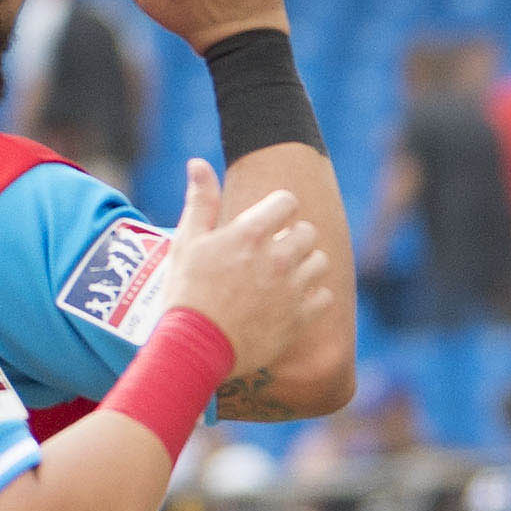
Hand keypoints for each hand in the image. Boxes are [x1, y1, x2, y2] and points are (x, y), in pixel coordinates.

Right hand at [154, 156, 338, 384]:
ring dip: (306, 264)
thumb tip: (198, 162)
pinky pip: (325, 296)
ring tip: (284, 275)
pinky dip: (313, 297)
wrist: (194, 347)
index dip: (278, 209)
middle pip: (307, 231)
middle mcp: (277, 258)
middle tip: (272, 251)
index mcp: (249, 234)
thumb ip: (199, 201)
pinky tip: (292, 300)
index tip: (268, 221)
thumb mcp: (187, 242)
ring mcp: (292, 288)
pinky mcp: (300, 317)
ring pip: (320, 261)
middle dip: (293, 236)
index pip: (287, 201)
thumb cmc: (186, 292)